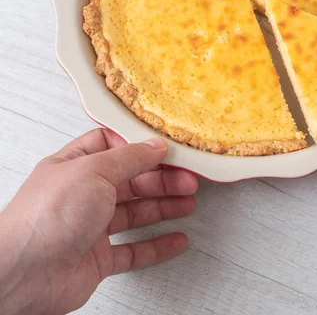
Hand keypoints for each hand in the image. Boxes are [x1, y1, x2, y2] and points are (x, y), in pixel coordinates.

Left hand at [0, 129, 198, 314]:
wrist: (25, 273)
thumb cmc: (47, 217)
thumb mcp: (94, 170)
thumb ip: (129, 157)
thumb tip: (154, 145)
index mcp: (74, 167)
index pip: (111, 147)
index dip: (139, 147)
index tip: (167, 148)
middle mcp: (82, 196)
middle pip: (130, 182)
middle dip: (162, 180)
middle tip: (188, 180)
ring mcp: (89, 228)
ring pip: (135, 214)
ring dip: (164, 208)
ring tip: (188, 203)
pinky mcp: (97, 259)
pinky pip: (134, 250)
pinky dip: (157, 245)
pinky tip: (175, 240)